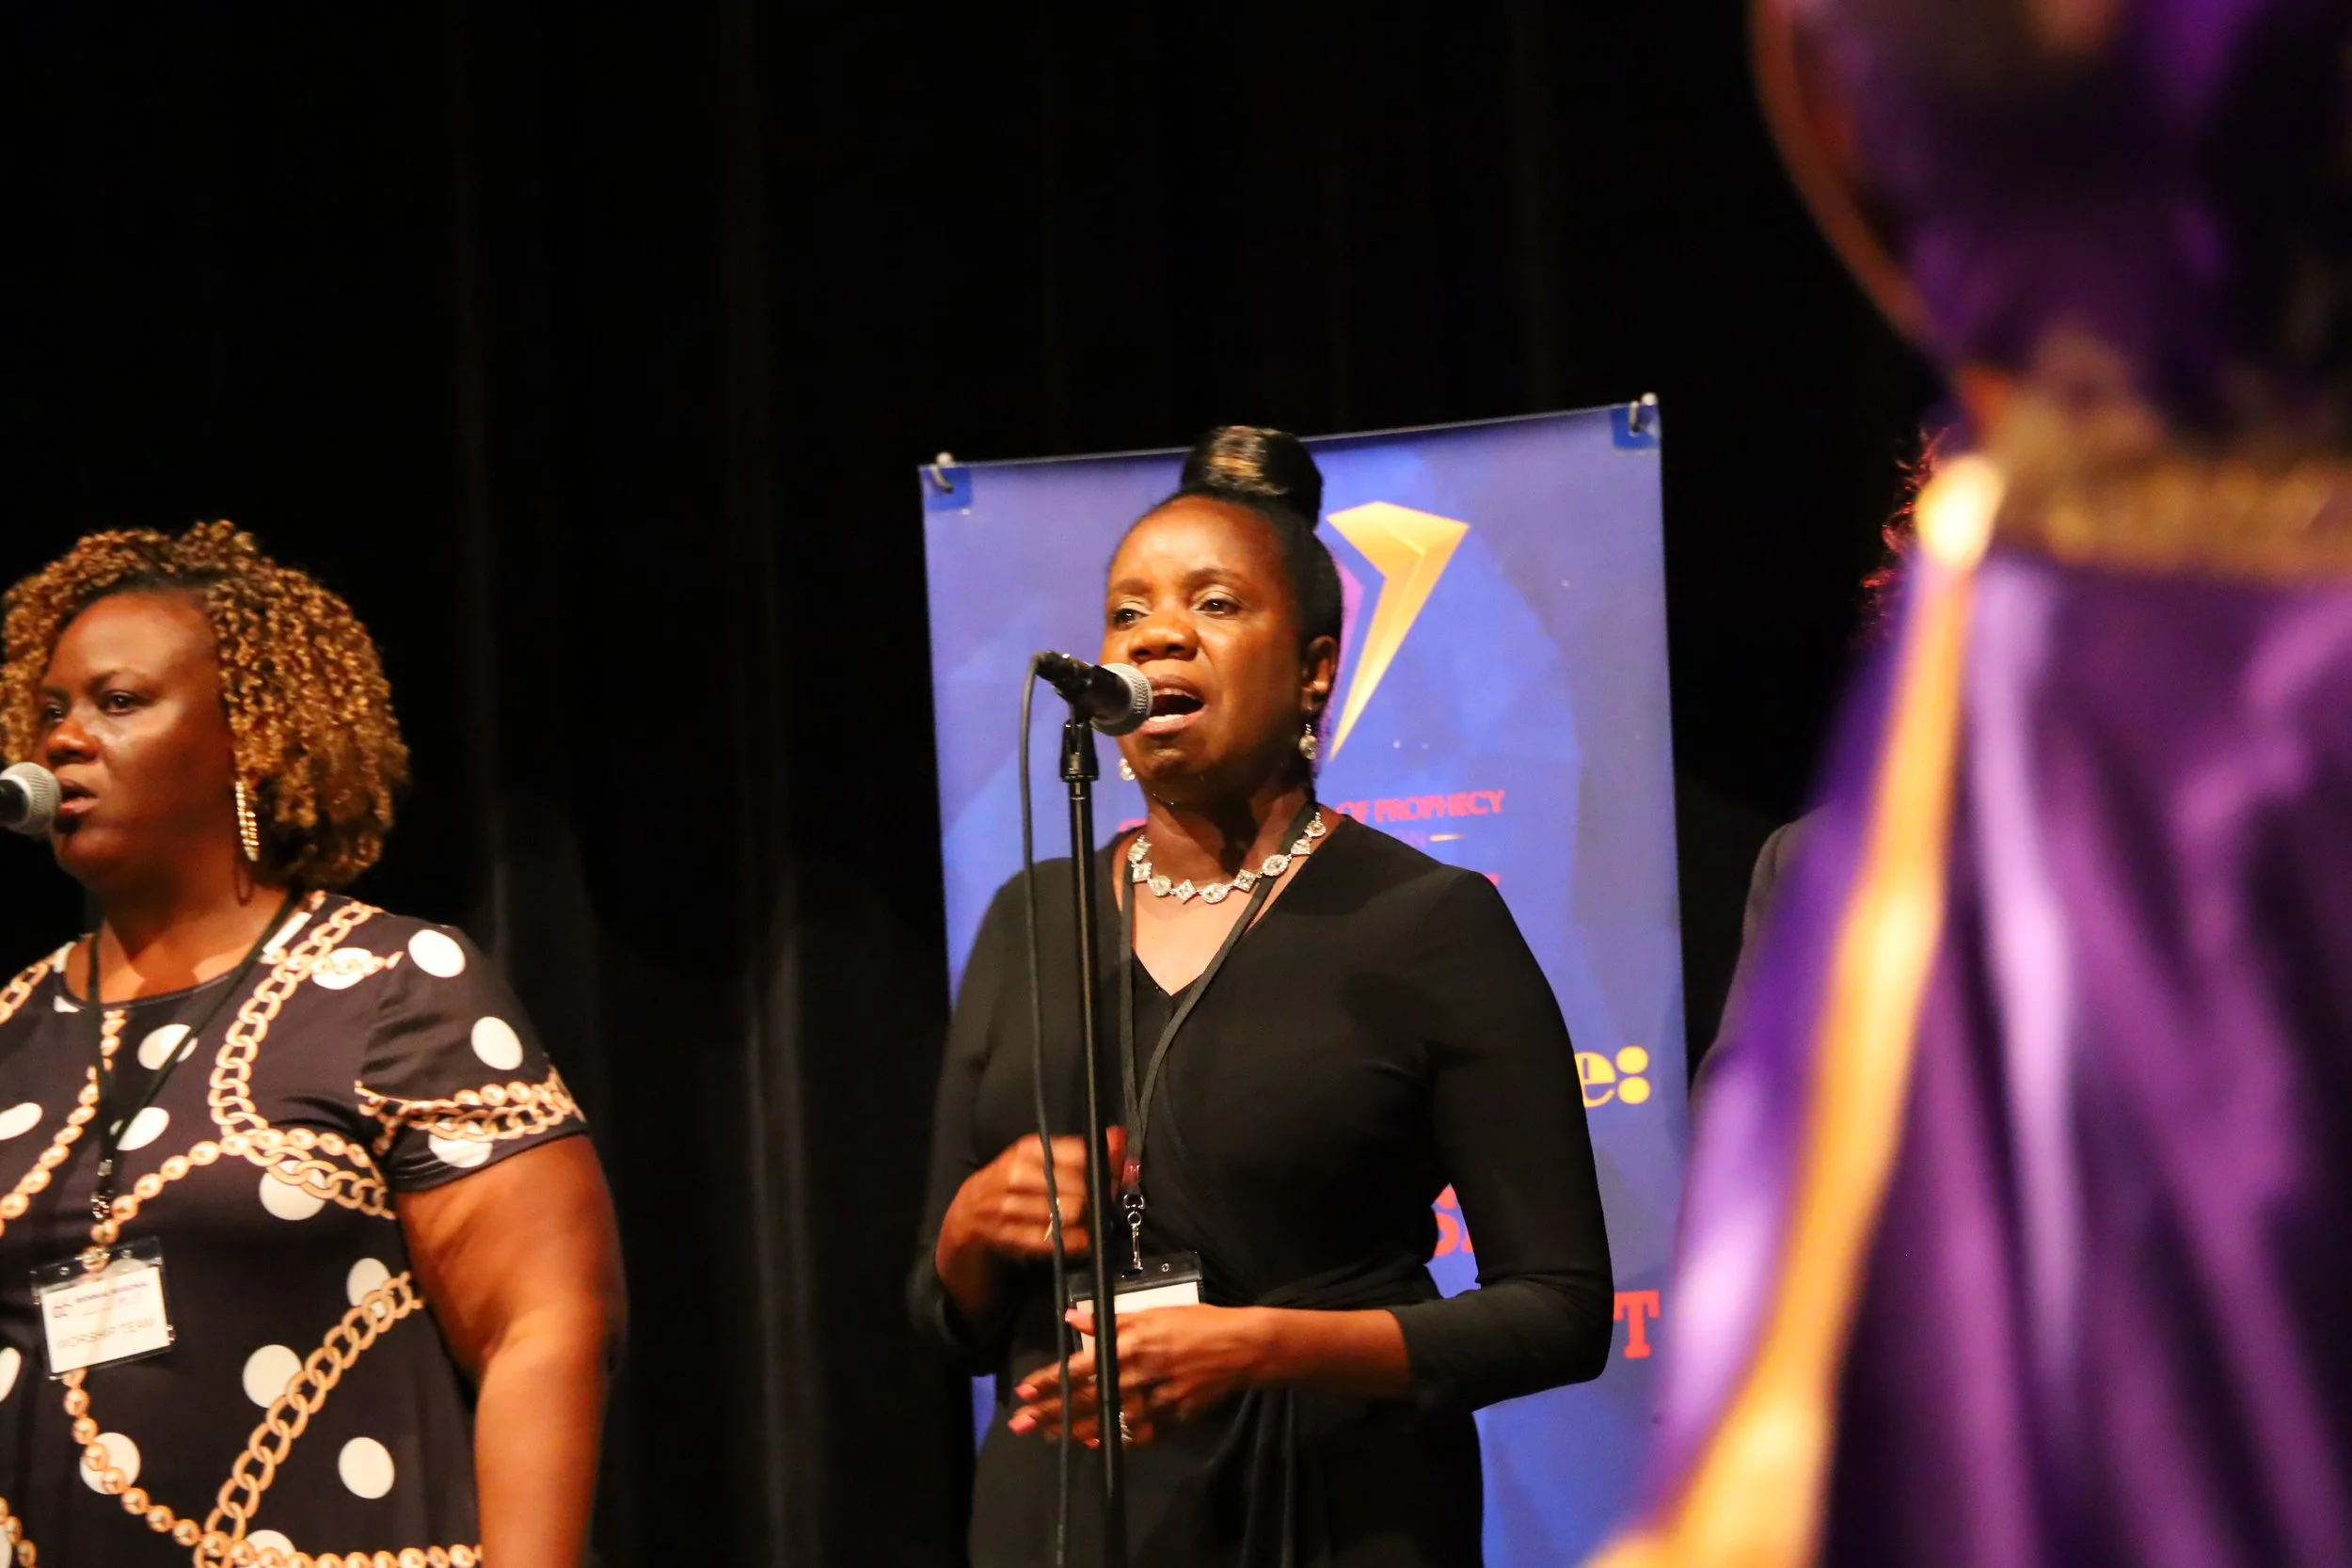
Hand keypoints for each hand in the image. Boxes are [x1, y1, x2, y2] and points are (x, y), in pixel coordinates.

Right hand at [944, 1129, 1119, 1265]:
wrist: (965, 1217)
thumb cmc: (1010, 1184)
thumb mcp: (1040, 1160)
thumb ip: (1081, 1151)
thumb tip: (1119, 1138)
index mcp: (1026, 1150)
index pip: (1080, 1154)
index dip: (1107, 1166)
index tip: (1120, 1174)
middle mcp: (1015, 1175)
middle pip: (1078, 1187)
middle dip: (1100, 1196)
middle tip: (1107, 1201)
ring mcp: (1008, 1207)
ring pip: (1068, 1214)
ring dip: (1088, 1221)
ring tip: (1092, 1221)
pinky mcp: (1006, 1236)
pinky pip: (1051, 1241)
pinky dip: (1072, 1243)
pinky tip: (1079, 1240)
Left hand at [1007, 1304, 1273, 1446]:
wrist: (1238, 1349)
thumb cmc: (1194, 1323)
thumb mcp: (1151, 1312)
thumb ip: (1109, 1321)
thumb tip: (1071, 1319)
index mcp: (1128, 1348)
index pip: (1077, 1369)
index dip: (1048, 1381)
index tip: (1023, 1390)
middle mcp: (1135, 1379)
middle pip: (1083, 1400)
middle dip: (1048, 1413)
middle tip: (1019, 1425)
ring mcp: (1152, 1405)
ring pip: (1103, 1423)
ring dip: (1072, 1430)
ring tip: (1047, 1435)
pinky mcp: (1168, 1422)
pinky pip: (1133, 1437)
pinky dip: (1111, 1440)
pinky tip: (1092, 1443)